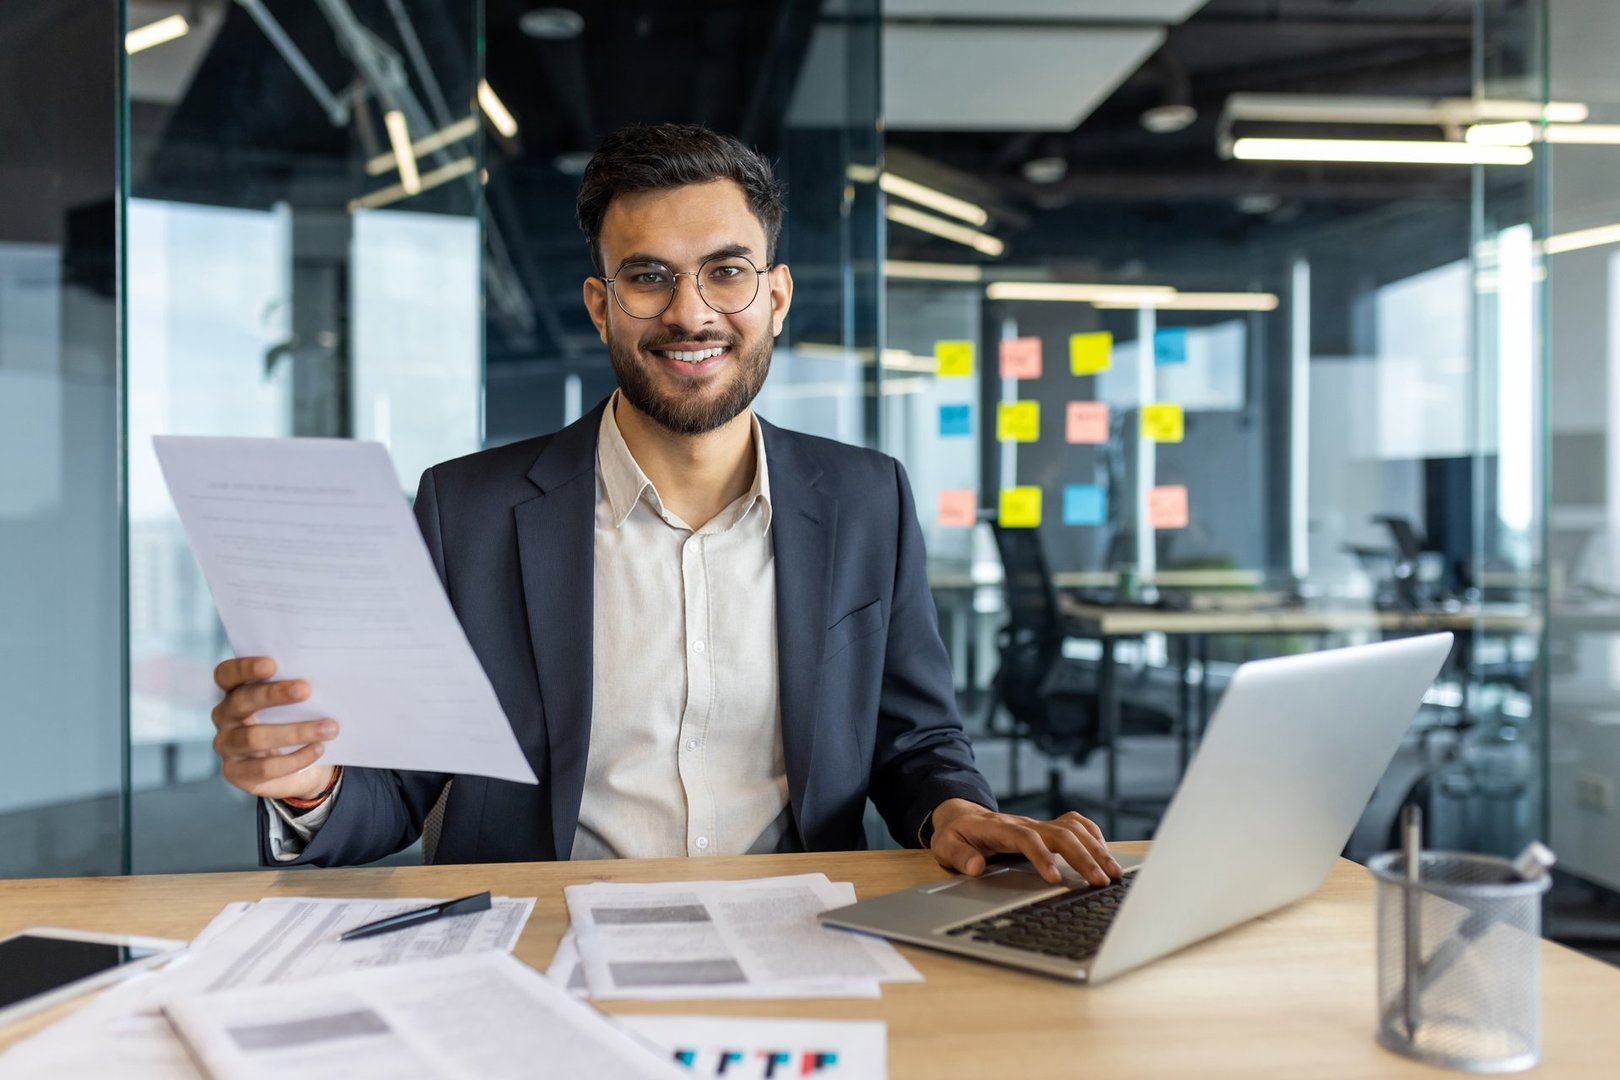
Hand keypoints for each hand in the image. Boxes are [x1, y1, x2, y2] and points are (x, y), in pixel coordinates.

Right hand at [211, 657, 338, 801]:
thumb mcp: (298, 704)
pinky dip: (295, 759)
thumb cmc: (299, 722)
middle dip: (273, 694)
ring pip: (254, 737)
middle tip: (305, 689)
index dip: (244, 667)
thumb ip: (298, 689)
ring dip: (296, 732)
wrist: (303, 769)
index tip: (272, 664)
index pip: (227, 675)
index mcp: (235, 691)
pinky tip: (318, 749)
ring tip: (329, 728)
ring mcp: (227, 745)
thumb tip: (325, 675)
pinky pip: (264, 767)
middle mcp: (225, 716)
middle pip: (241, 701)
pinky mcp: (235, 772)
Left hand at [927, 799, 1121, 886]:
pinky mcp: (1048, 827)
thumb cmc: (956, 834)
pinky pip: (1076, 824)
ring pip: (1074, 830)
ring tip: (1114, 874)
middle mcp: (1026, 823)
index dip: (1042, 857)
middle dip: (1083, 858)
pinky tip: (1105, 854)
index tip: (1055, 879)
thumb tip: (977, 866)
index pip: (1027, 839)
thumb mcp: (945, 845)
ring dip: (1095, 849)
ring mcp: (1039, 823)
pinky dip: (1093, 836)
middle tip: (1100, 882)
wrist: (962, 817)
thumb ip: (959, 855)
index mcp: (1000, 829)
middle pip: (1060, 834)